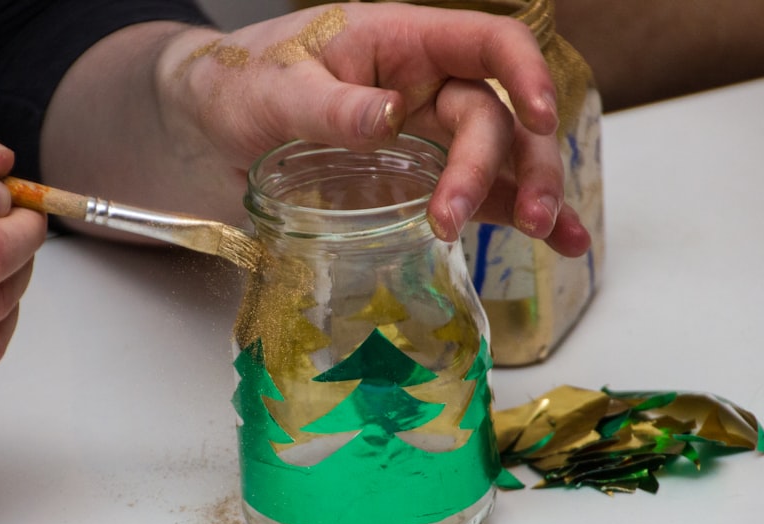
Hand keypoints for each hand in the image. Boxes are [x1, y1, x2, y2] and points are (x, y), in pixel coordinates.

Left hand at [164, 3, 588, 254]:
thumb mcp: (276, 90)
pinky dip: (510, 216)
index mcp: (401, 42)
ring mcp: (424, 136)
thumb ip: (330, 107)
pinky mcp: (415, 178)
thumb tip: (387, 118)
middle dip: (514, 164)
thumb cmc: (241, 84)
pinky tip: (554, 241)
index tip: (539, 118)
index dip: (525, 74)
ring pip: (497, 159)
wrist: (210, 122)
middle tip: (520, 217)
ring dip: (528, 193)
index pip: (486, 43)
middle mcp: (425, 86)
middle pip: (496, 116)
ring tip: (550, 234)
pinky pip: (474, 193)